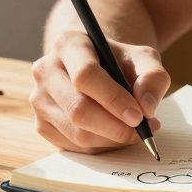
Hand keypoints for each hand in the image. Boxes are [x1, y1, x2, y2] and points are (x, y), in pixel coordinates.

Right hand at [30, 30, 169, 152]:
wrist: (97, 66)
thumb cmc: (119, 61)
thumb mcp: (143, 58)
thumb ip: (153, 76)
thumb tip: (147, 107)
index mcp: (69, 44)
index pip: (86, 75)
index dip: (114, 99)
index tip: (139, 116)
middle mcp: (46, 70)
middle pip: (78, 109)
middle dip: (115, 126)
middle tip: (143, 130)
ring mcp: (39, 99)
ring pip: (76, 133)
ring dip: (112, 139)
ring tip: (135, 131)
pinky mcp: (41, 124)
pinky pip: (73, 147)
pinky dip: (101, 147)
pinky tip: (115, 134)